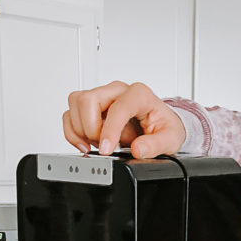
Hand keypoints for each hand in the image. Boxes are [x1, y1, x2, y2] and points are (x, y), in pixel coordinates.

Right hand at [63, 80, 186, 158]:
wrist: (159, 125)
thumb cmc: (163, 126)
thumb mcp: (170, 139)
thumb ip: (155, 145)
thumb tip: (137, 149)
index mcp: (139, 94)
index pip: (118, 107)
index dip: (109, 130)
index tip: (106, 149)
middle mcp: (117, 91)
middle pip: (89, 100)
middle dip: (92, 128)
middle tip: (105, 146)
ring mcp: (102, 96)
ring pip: (76, 104)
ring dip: (82, 129)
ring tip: (99, 143)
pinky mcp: (91, 106)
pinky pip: (70, 114)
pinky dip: (73, 132)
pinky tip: (85, 144)